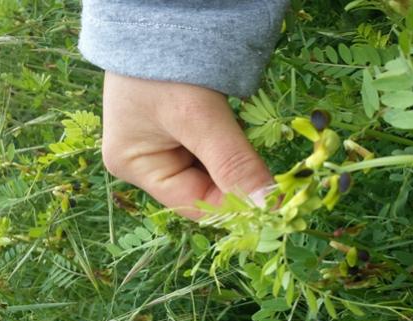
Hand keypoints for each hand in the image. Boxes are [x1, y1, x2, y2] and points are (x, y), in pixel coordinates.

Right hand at [101, 72, 271, 219]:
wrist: (160, 10)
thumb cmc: (166, 64)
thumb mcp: (199, 117)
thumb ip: (233, 163)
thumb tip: (268, 209)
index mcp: (135, 165)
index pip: (192, 204)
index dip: (233, 208)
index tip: (275, 205)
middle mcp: (147, 160)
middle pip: (204, 188)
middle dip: (238, 179)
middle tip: (277, 179)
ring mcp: (165, 141)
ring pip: (214, 168)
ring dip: (239, 162)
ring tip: (260, 151)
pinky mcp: (184, 124)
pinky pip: (215, 147)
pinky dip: (234, 145)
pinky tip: (247, 134)